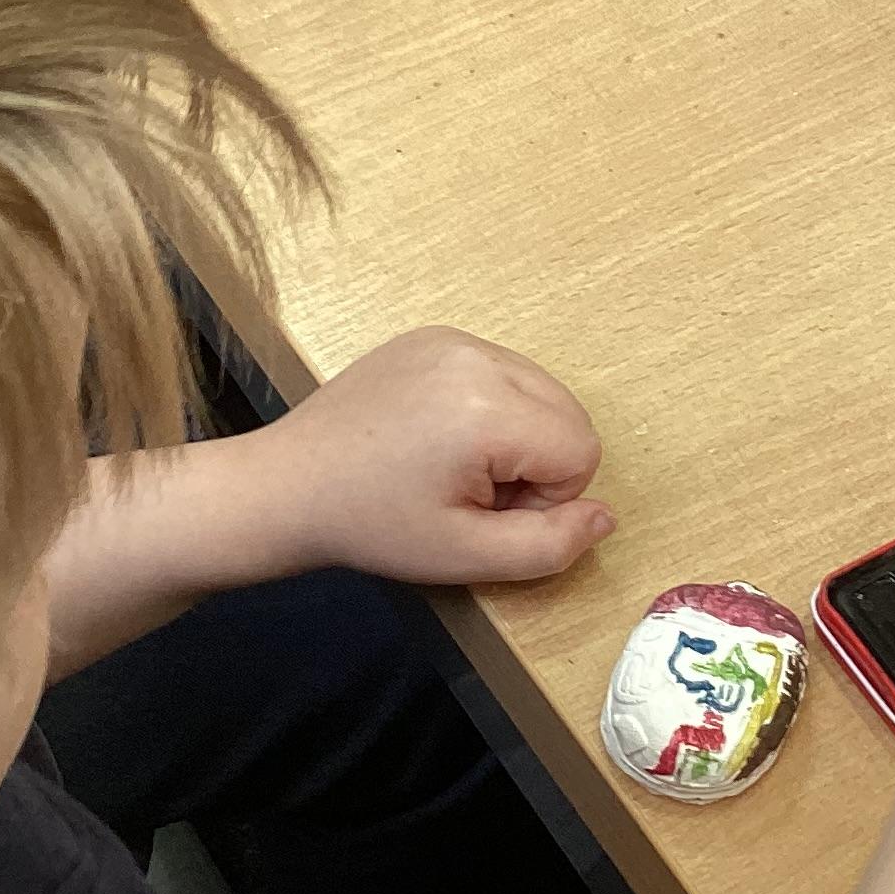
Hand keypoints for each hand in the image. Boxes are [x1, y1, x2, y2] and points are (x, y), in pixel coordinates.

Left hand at [245, 326, 614, 584]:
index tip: (487, 512)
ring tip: (453, 467)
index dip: (548, 498)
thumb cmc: (370, 524)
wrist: (288, 486)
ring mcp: (453, 339)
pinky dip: (491, 410)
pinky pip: (503, 373)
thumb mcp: (466, 556)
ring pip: (542, 392)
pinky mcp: (433, 337)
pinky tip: (439, 439)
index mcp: (487, 408)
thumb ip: (551, 545)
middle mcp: (476, 357)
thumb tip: (606, 516)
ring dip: (518, 438)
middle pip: (570, 414)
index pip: (582, 451)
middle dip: (538, 464)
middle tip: (471, 494)